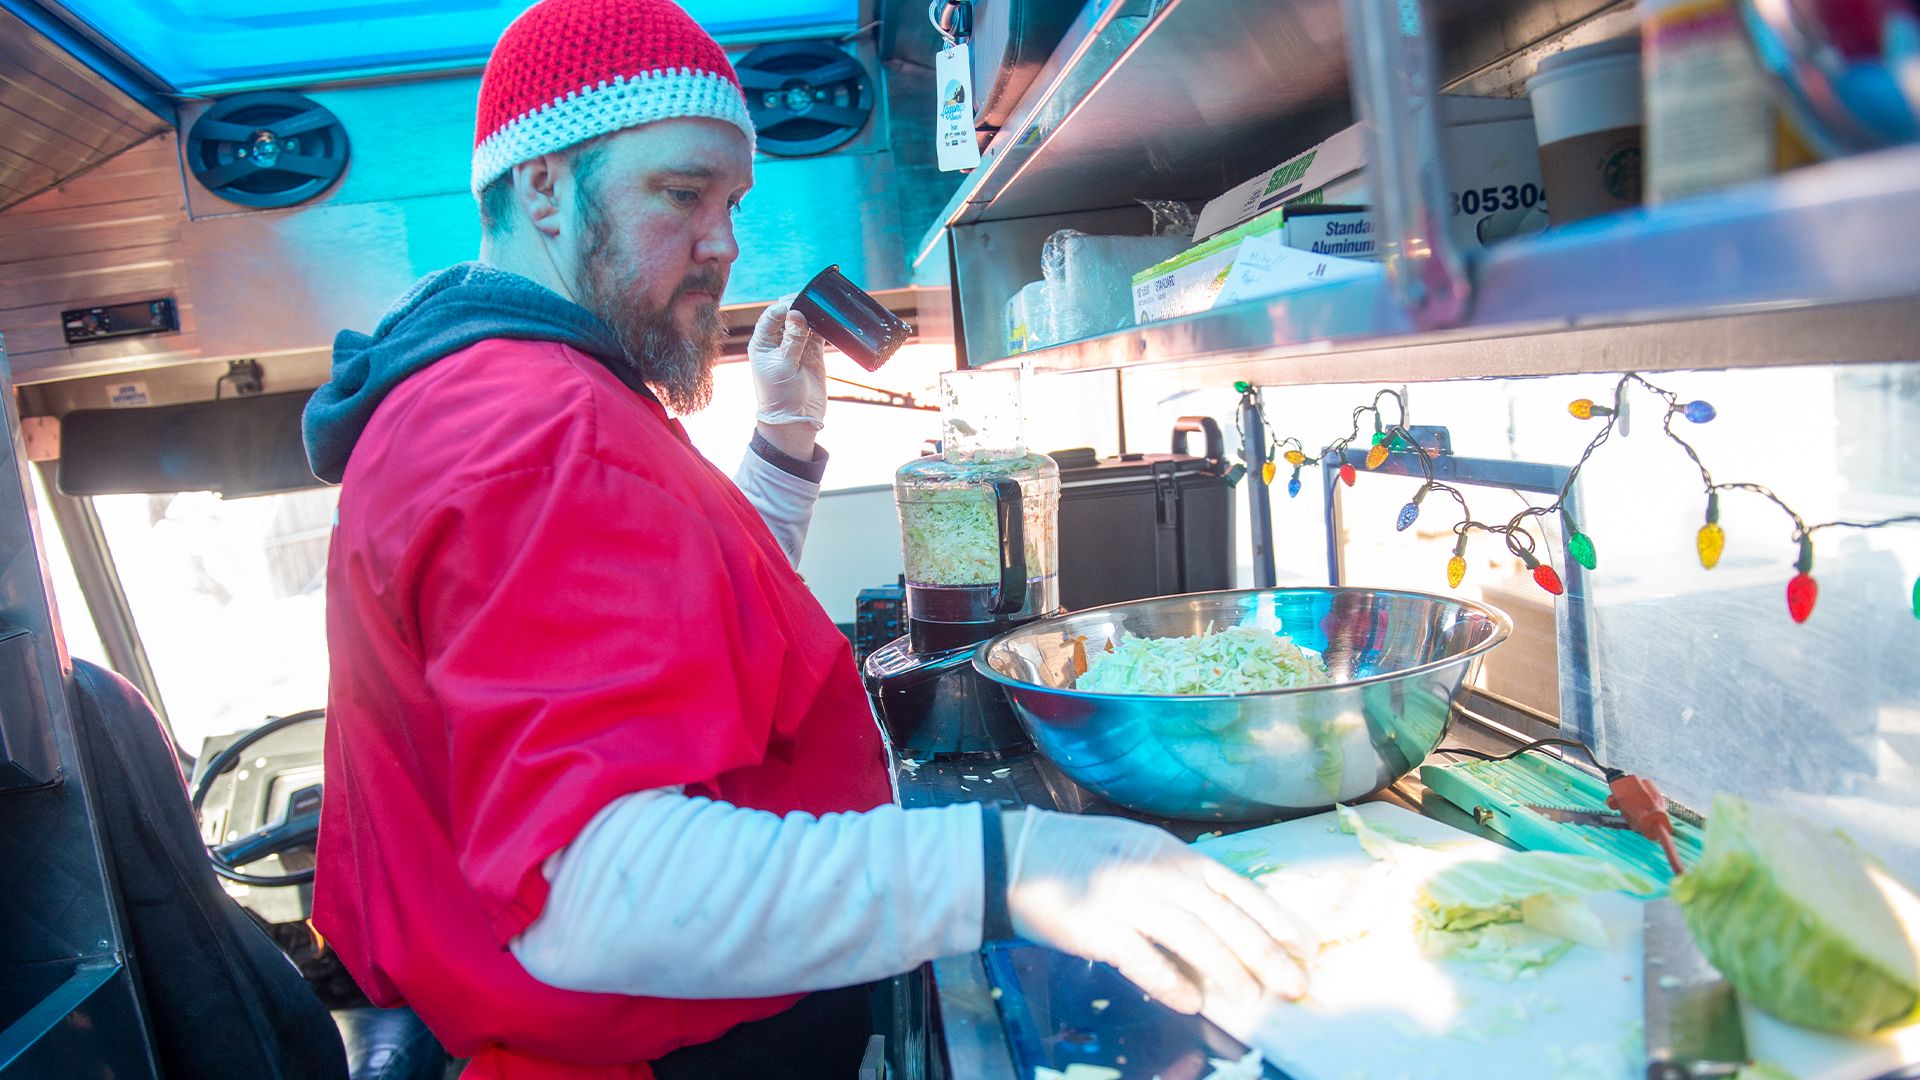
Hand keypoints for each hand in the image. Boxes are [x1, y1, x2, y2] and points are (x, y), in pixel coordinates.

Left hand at [749, 295, 826, 429]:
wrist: (795, 420)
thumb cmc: (780, 396)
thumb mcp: (784, 366)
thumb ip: (792, 339)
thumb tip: (796, 312)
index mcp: (762, 343)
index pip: (771, 316)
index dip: (783, 306)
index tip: (798, 302)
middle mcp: (778, 342)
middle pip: (788, 315)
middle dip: (799, 305)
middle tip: (813, 299)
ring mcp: (796, 347)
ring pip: (804, 322)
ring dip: (812, 314)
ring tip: (823, 308)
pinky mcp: (812, 354)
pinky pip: (818, 334)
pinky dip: (823, 326)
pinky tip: (830, 320)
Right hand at [1004, 809, 1314, 1014]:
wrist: (1020, 856)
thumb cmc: (1085, 855)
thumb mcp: (1143, 850)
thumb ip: (1181, 878)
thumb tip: (1223, 918)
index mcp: (1175, 856)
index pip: (1239, 889)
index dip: (1274, 920)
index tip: (1302, 947)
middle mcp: (1160, 875)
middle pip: (1226, 920)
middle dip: (1265, 955)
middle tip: (1292, 985)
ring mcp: (1131, 900)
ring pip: (1195, 940)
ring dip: (1227, 973)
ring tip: (1249, 999)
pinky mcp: (1102, 928)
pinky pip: (1146, 961)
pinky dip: (1172, 983)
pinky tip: (1192, 1002)